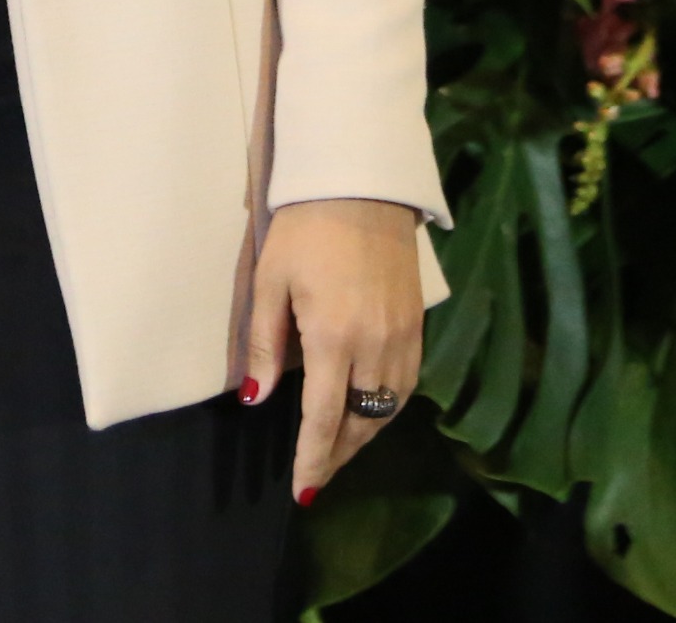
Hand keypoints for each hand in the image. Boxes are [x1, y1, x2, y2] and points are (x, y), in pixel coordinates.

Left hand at [246, 196, 427, 501]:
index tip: (302, 491)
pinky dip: (386, 409)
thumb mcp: (270, 281)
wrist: (362, 184)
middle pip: (360, 423)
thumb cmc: (303, 228)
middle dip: (338, 456)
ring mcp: (402, 336)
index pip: (322, 419)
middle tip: (317, 478)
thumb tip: (258, 399)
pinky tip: (368, 411)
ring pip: (388, 410)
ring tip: (338, 451)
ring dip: (363, 436)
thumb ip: (265, 343)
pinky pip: (405, 384)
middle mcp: (375, 346)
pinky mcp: (417, 324)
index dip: (313, 460)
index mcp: (333, 338)